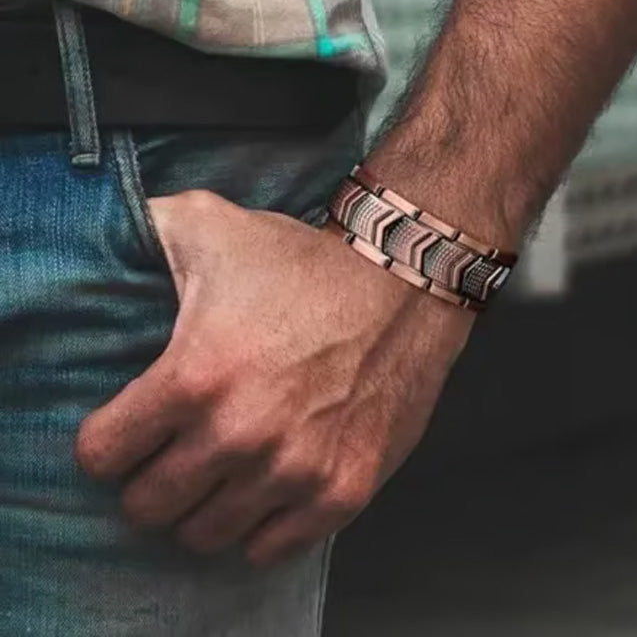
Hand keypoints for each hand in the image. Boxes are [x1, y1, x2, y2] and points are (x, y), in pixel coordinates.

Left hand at [74, 189, 474, 566]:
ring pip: (206, 536)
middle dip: (152, 480)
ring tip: (222, 471)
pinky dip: (260, 527)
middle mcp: (240, 434)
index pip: (102, 456)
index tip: (130, 430)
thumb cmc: (306, 261)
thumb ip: (141, 228)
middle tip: (176, 452)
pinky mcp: (343, 489)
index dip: (109, 442)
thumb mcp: (212, 224)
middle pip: (148, 507)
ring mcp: (295, 470)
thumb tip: (97, 234)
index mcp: (194, 376)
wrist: (402, 283)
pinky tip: (267, 489)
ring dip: (205, 506)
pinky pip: (271, 549)